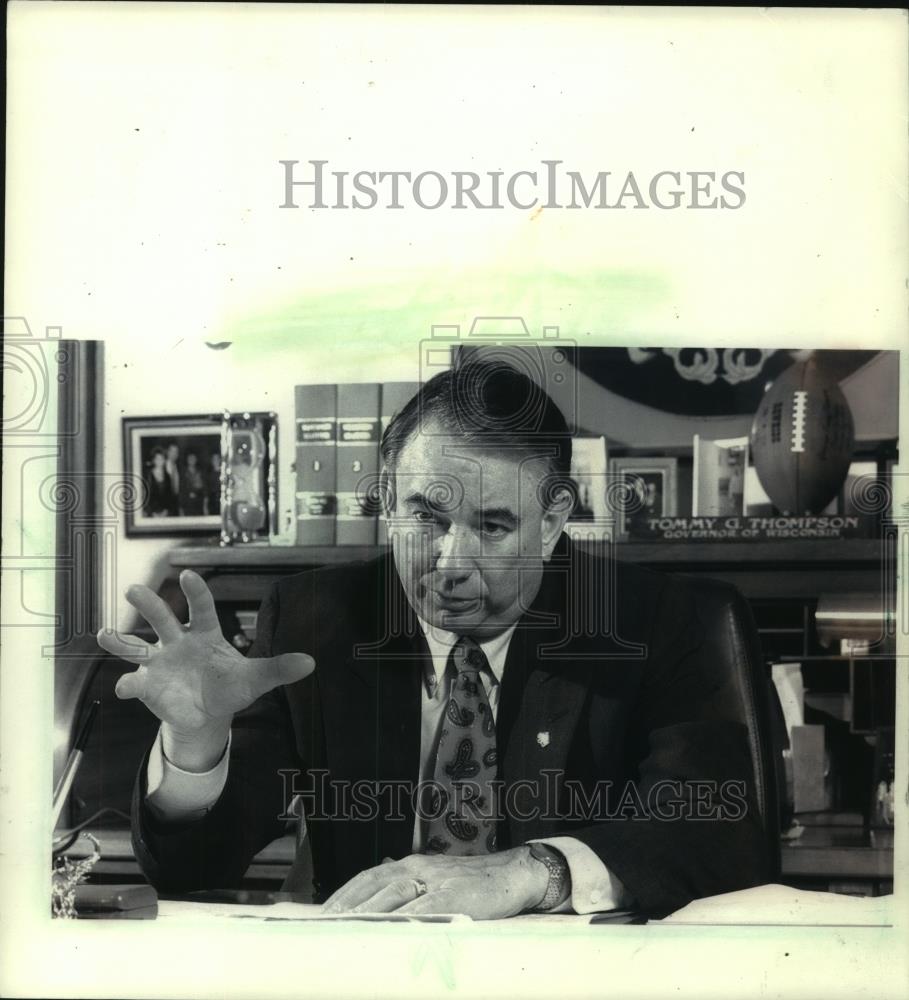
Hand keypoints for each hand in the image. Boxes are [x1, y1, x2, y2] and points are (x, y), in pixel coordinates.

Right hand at [97, 570, 313, 767]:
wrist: (208, 713)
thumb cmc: (230, 686)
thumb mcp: (255, 679)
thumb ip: (279, 669)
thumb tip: (311, 662)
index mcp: (205, 634)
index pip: (201, 608)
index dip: (195, 592)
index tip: (187, 574)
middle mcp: (178, 643)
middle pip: (162, 619)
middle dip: (149, 604)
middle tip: (133, 589)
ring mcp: (159, 663)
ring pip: (136, 646)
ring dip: (119, 640)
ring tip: (104, 634)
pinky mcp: (147, 685)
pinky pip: (133, 683)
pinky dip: (128, 685)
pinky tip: (124, 688)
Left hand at [321, 848, 549, 919]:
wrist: (512, 874)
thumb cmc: (472, 884)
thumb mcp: (435, 884)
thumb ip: (410, 894)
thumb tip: (379, 912)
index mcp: (411, 864)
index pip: (368, 877)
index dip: (343, 895)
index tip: (322, 914)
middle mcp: (418, 867)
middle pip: (373, 884)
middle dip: (346, 906)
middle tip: (323, 926)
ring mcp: (435, 880)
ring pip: (392, 894)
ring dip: (366, 912)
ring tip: (344, 929)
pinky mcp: (454, 895)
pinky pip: (423, 908)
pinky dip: (403, 919)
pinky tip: (388, 930)